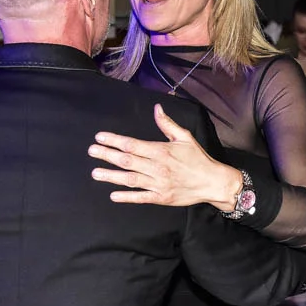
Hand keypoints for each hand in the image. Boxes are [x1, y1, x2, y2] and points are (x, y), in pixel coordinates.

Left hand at [88, 104, 242, 210]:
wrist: (212, 182)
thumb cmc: (198, 159)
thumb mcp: (185, 137)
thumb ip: (168, 124)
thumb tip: (157, 108)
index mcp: (161, 151)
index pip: (132, 144)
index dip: (114, 140)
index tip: (100, 137)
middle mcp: (157, 167)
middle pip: (127, 160)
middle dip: (107, 155)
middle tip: (92, 151)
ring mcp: (158, 184)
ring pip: (130, 179)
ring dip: (111, 176)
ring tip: (95, 173)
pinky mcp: (161, 198)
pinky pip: (141, 198)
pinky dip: (127, 197)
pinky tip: (113, 195)